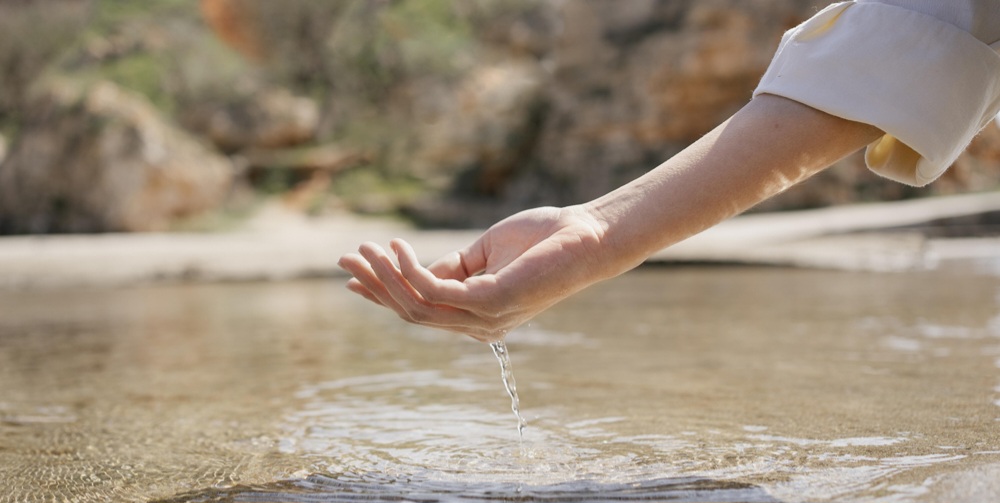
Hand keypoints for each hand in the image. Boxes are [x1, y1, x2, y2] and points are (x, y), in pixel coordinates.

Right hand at [337, 206, 610, 341]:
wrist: (587, 235)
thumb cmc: (543, 239)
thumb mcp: (484, 253)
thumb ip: (451, 267)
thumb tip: (411, 268)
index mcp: (477, 315)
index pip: (420, 310)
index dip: (383, 294)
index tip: (352, 276)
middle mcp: (478, 325)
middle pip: (410, 312)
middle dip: (374, 285)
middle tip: (344, 258)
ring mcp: (484, 318)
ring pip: (416, 306)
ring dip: (384, 276)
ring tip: (365, 248)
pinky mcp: (491, 303)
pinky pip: (434, 291)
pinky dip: (409, 269)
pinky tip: (397, 247)